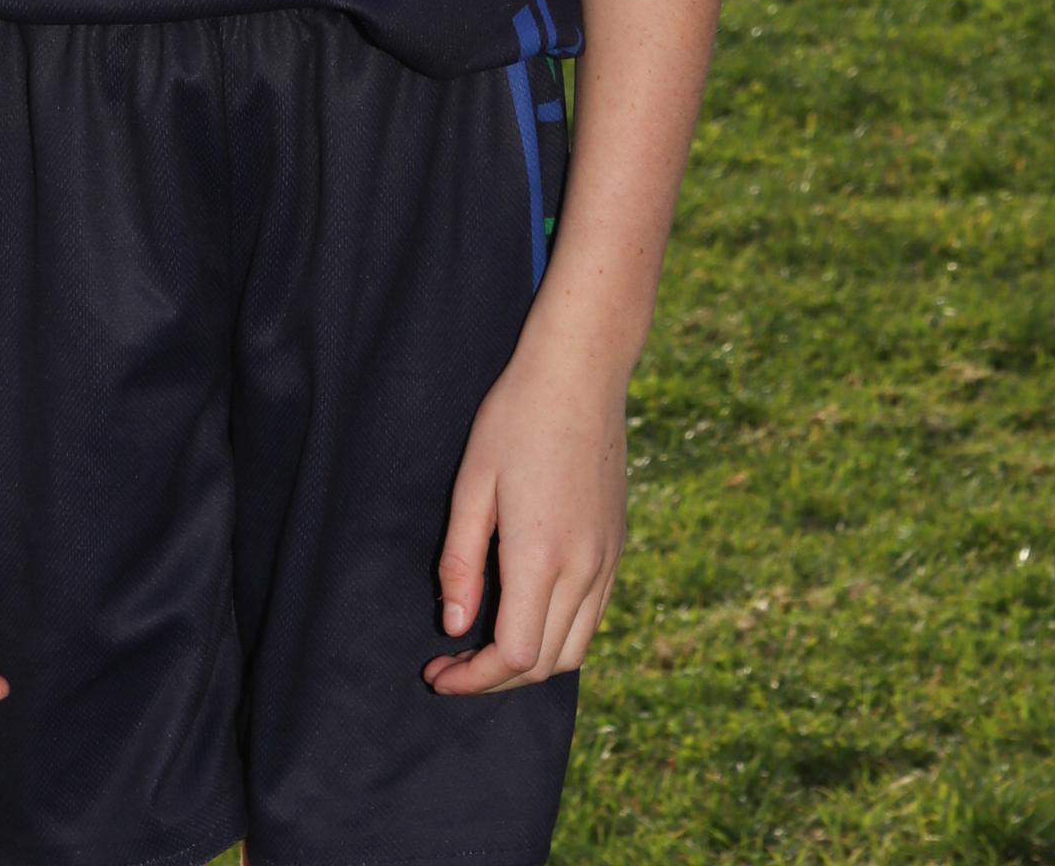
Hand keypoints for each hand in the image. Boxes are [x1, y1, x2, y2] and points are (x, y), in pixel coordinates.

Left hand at [423, 329, 626, 695]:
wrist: (580, 375)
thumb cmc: (516, 419)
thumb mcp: (472, 484)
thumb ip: (460, 561)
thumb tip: (454, 627)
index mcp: (541, 556)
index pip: (514, 656)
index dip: (473, 679)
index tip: (437, 674)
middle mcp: (584, 569)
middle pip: (544, 665)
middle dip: (494, 679)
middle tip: (450, 665)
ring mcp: (608, 562)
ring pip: (573, 650)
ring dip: (529, 665)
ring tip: (483, 648)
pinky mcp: (617, 549)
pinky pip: (591, 619)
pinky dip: (557, 637)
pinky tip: (524, 615)